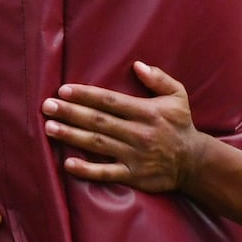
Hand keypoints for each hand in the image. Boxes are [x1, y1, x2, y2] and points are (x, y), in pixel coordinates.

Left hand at [45, 62, 210, 193]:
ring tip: (50, 128)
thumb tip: (137, 65)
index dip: (86, 95)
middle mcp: (138, 132)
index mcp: (147, 111)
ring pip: (98, 144)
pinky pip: (106, 173)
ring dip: (72, 135)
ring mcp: (134, 155)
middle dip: (71, 112)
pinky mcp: (133, 176)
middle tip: (47, 106)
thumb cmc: (181, 126)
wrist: (194, 162)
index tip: (64, 90)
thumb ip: (159, 79)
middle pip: (99, 121)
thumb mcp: (178, 96)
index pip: (110, 101)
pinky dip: (87, 169)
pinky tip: (68, 163)